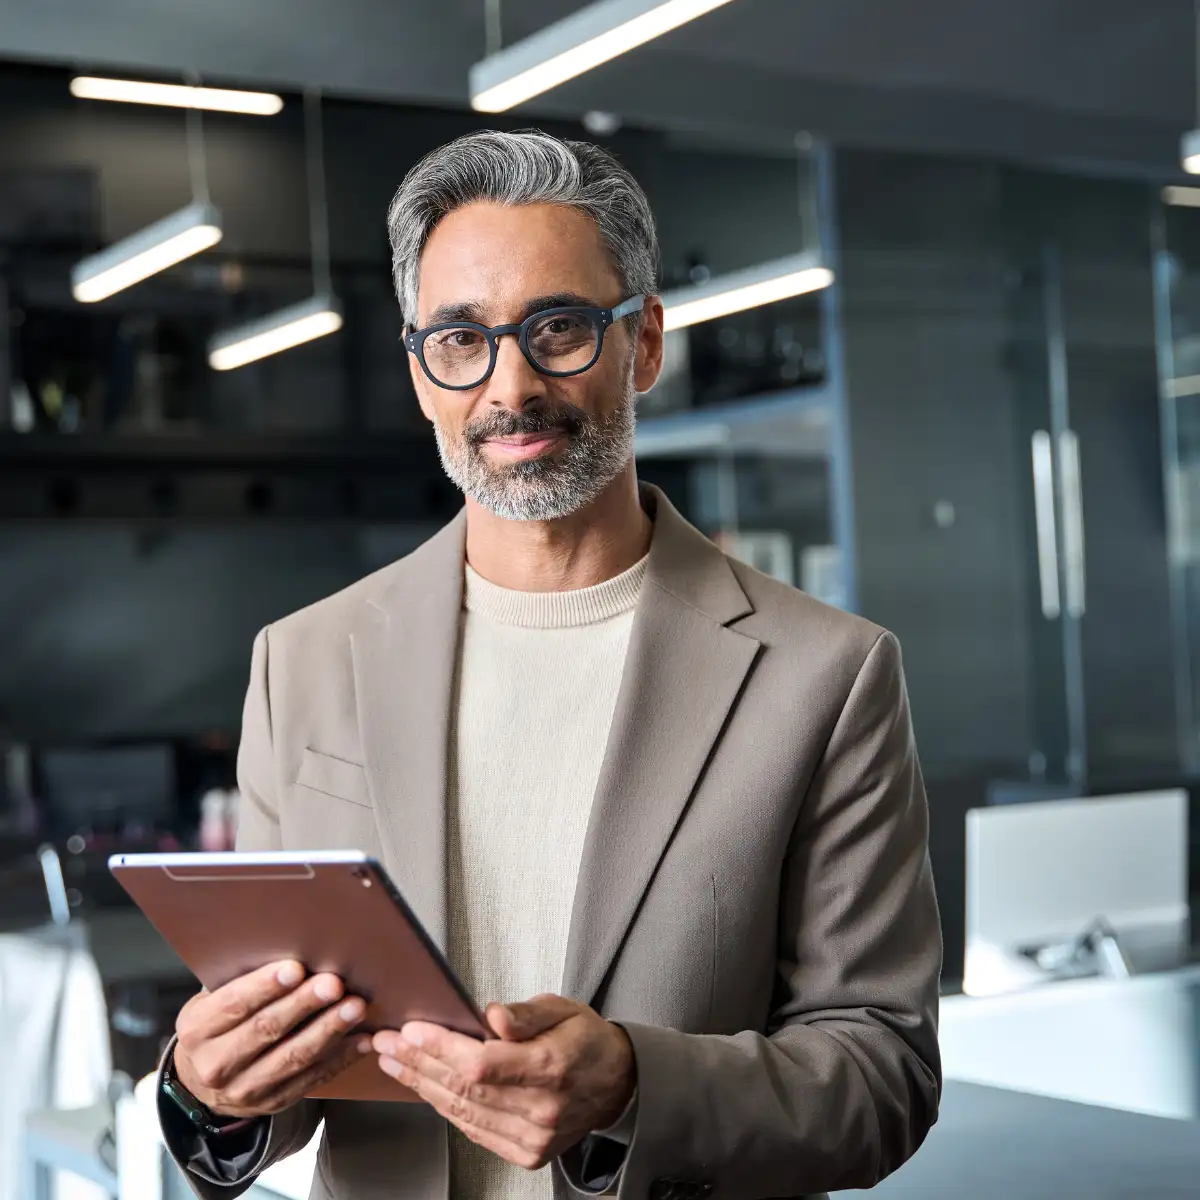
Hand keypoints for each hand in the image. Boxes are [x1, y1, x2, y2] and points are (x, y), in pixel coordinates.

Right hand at [173, 960, 370, 1117]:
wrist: (202, 1083)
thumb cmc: (216, 1025)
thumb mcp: (211, 1001)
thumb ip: (240, 980)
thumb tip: (288, 944)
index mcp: (197, 1031)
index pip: (233, 1005)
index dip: (265, 986)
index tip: (296, 968)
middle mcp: (216, 1064)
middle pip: (266, 1030)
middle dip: (303, 1004)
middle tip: (333, 984)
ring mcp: (244, 1089)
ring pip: (293, 1057)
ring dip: (329, 1030)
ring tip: (355, 1007)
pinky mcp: (273, 1102)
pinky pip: (312, 1079)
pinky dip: (341, 1058)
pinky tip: (362, 1038)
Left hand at [373, 994, 635, 1170]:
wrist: (614, 1083)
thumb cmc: (585, 1040)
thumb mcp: (563, 1008)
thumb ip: (526, 1013)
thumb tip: (492, 1016)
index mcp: (552, 1067)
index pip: (482, 1063)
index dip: (442, 1048)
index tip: (412, 1030)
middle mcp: (541, 1109)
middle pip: (466, 1088)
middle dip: (420, 1063)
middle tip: (388, 1042)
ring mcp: (532, 1136)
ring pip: (464, 1111)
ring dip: (423, 1085)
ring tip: (395, 1062)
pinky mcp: (525, 1152)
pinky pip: (474, 1129)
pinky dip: (446, 1107)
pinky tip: (426, 1087)